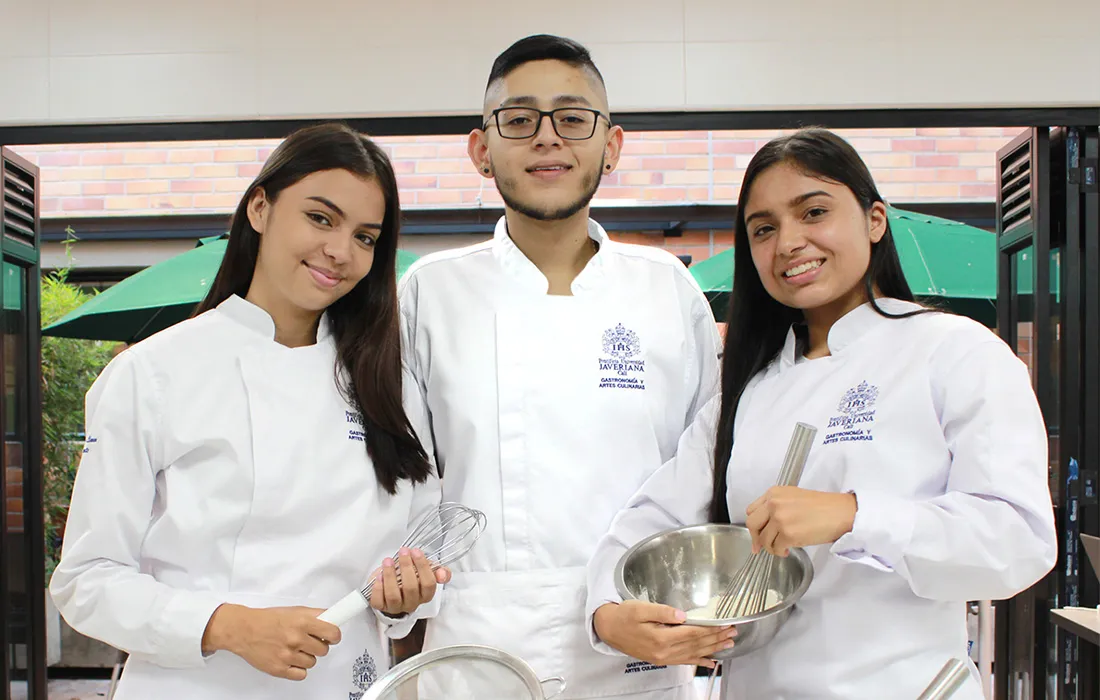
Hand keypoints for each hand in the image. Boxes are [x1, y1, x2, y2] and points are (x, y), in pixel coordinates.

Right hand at [201, 604, 340, 680]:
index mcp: (302, 622)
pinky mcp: (279, 669)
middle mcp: (296, 639)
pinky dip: (298, 669)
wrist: (243, 630)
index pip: (332, 632)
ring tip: (295, 649)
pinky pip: (301, 674)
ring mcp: (287, 656)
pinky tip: (291, 660)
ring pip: (312, 662)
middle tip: (309, 642)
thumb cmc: (267, 620)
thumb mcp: (294, 610)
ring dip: (307, 657)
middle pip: (324, 650)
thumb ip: (314, 616)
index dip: (334, 635)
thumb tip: (332, 620)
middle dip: (319, 646)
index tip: (332, 636)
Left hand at [369, 547, 451, 615]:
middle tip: (403, 552)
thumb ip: (437, 571)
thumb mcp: (425, 571)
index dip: (423, 567)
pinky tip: (379, 576)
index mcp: (425, 595)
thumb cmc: (409, 576)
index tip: (416, 551)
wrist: (392, 584)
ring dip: (390, 576)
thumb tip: (443, 573)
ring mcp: (395, 606)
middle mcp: (412, 603)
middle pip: (411, 588)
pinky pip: (378, 601)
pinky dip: (378, 588)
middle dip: (406, 567)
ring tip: (388, 561)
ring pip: (394, 595)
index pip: (428, 584)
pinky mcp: (381, 606)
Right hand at [592, 601, 736, 669]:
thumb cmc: (624, 615)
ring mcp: (663, 657)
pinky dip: (699, 661)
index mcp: (661, 637)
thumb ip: (662, 611)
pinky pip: (684, 661)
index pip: (693, 633)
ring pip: (693, 653)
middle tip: (733, 632)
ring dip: (712, 649)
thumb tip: (682, 615)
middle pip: (696, 644)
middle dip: (716, 638)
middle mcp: (664, 651)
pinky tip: (711, 661)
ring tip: (728, 643)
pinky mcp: (661, 658)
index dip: (710, 629)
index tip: (724, 624)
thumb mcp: (641, 608)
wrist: (608, 629)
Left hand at [745, 486, 856, 555]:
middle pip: (752, 524)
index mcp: (774, 493)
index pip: (752, 510)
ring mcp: (780, 519)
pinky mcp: (788, 534)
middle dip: (755, 538)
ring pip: (764, 539)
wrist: (841, 512)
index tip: (756, 533)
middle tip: (759, 547)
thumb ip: (777, 506)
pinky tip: (786, 550)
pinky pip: (776, 548)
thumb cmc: (822, 506)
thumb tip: (766, 525)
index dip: (754, 524)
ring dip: (770, 547)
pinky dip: (779, 552)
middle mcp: (774, 504)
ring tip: (780, 548)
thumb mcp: (793, 497)